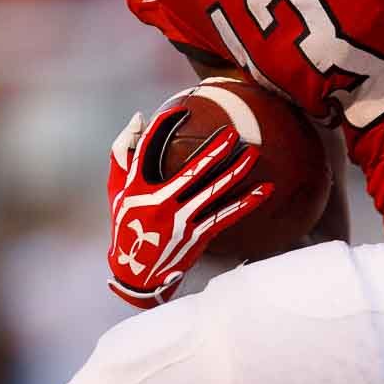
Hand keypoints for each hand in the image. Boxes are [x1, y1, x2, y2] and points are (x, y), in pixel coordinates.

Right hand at [107, 106, 273, 308]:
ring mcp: (180, 221)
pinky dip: (247, 203)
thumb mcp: (117, 190)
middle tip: (232, 133)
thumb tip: (140, 117)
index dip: (163, 127)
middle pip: (191, 171)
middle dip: (214, 150)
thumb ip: (123, 152)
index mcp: (137, 188)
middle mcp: (159, 203)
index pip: (148, 149)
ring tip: (253, 154)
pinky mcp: (196, 236)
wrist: (135, 272)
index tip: (180, 110)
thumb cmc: (126, 223)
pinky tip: (266, 190)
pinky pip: (226, 215)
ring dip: (236, 172)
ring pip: (213, 192)